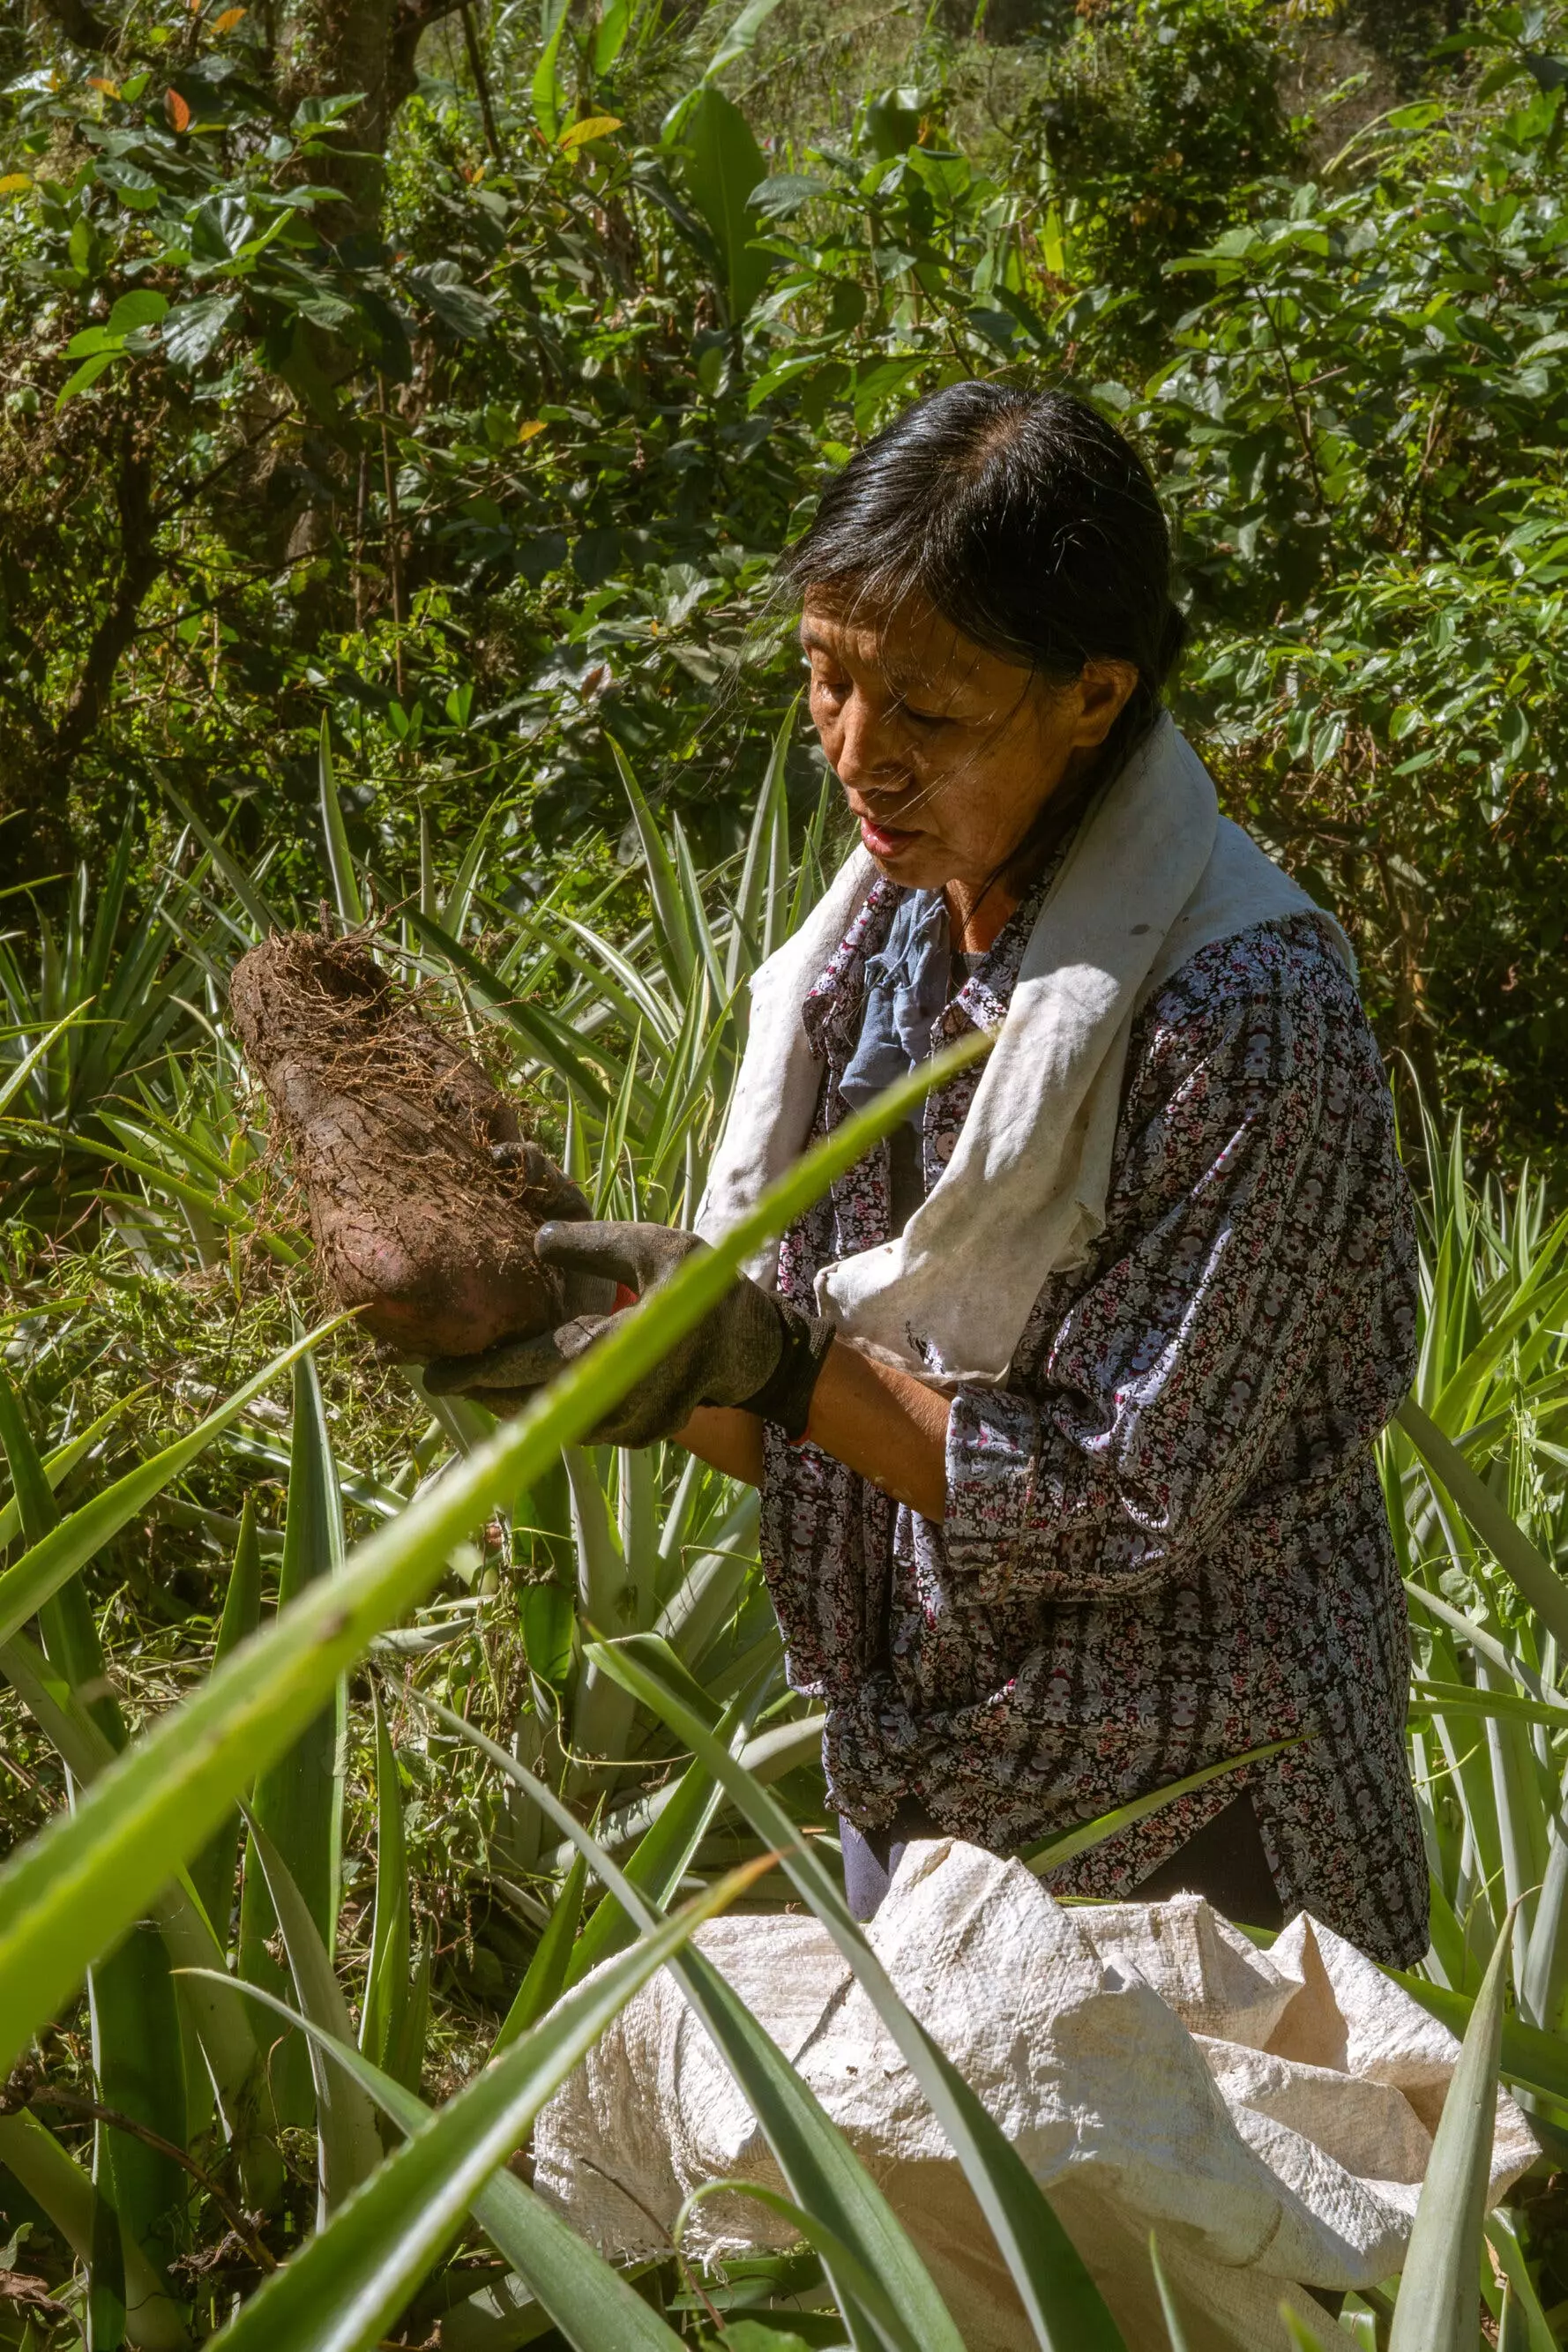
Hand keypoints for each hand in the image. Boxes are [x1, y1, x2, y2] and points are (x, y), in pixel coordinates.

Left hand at [423, 1219, 833, 1446]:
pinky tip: (515, 1392)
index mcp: (623, 1351)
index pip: (535, 1367)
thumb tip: (537, 1244)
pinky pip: (575, 1428)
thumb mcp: (656, 1247)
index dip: (481, 1372)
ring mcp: (629, 1428)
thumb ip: (594, 1244)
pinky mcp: (634, 1438)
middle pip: (531, 1406)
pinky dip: (542, 1411)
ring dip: (508, 1404)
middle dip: (483, 1391)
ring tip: (469, 1381)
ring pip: (550, 1422)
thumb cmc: (706, 1289)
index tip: (432, 1375)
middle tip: (438, 1375)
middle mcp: (622, 1401)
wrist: (756, 1347)